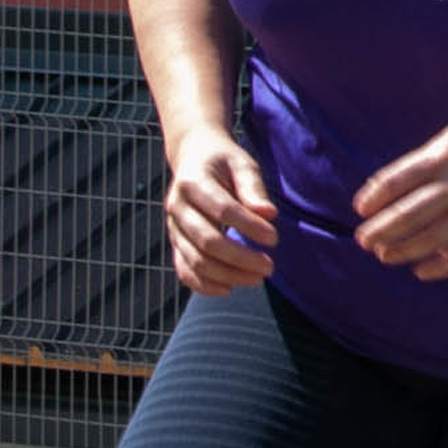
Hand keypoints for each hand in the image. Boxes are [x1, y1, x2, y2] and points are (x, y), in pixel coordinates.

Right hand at [163, 130, 279, 295]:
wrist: (193, 158)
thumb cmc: (224, 161)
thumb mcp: (242, 164)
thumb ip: (253, 188)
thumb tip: (268, 214)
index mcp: (192, 181)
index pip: (222, 210)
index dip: (248, 227)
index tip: (274, 238)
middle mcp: (177, 206)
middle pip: (207, 241)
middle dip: (240, 258)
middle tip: (270, 266)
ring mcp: (173, 227)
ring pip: (195, 261)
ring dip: (227, 275)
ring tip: (258, 278)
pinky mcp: (175, 242)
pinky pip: (184, 270)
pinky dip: (204, 285)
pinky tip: (229, 289)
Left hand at [352, 111, 447, 280]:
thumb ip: (422, 163)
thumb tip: (384, 188)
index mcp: (442, 156)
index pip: (397, 181)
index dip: (374, 198)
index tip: (360, 211)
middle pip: (409, 213)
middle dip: (381, 230)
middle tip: (363, 241)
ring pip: (432, 237)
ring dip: (403, 250)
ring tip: (384, 256)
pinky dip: (440, 265)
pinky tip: (421, 272)